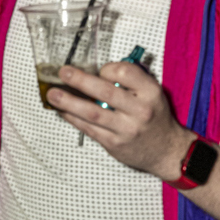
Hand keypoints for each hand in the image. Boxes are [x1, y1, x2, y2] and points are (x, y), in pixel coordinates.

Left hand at [48, 61, 192, 177]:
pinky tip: (62, 110)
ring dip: (69, 102)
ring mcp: (126, 129)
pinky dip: (73, 118)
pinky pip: (89, 129)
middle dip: (80, 81)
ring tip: (52, 94)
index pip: (125, 72)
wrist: (166, 150)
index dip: (108, 68)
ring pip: (93, 113)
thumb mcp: (152, 93)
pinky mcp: (115, 144)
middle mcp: (139, 110)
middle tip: (63, 72)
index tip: (99, 70)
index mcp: (150, 92)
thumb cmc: (154, 117)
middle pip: (105, 92)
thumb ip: (131, 82)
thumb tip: (96, 73)